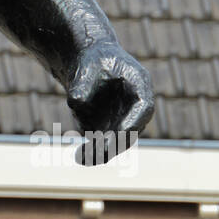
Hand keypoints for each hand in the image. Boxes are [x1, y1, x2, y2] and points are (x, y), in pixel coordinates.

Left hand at [66, 39, 153, 163]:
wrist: (84, 65)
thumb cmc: (90, 60)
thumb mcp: (87, 65)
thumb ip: (83, 83)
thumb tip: (76, 103)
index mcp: (139, 86)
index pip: (143, 107)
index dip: (134, 121)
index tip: (122, 133)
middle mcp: (134, 108)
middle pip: (131, 131)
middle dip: (115, 144)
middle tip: (98, 152)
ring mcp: (122, 120)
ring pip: (116, 143)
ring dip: (102, 153)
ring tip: (83, 159)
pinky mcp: (107, 129)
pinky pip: (100, 144)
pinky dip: (92, 153)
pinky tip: (80, 155)